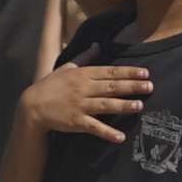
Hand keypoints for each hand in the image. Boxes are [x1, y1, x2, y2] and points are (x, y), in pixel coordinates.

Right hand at [23, 56, 150, 140]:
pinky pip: (94, 127)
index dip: (127, 72)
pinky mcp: (76, 122)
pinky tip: (120, 136)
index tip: (144, 72)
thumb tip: (97, 45)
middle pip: (111, 87)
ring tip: (140, 106)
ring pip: (105, 105)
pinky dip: (107, 132)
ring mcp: (80, 106)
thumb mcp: (66, 67)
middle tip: (150, 86)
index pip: (109, 72)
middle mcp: (83, 89)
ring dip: (123, 105)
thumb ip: (84, 57)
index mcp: (82, 74)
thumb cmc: (50, 85)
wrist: (32, 106)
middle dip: (131, 86)